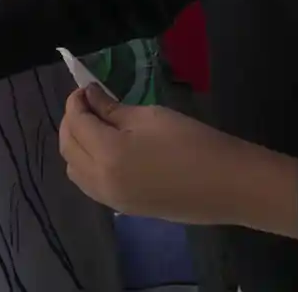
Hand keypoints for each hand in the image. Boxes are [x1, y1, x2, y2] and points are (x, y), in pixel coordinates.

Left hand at [58, 84, 297, 236]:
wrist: (229, 185)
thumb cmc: (192, 142)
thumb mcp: (150, 117)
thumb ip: (112, 109)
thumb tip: (89, 97)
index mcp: (107, 154)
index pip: (76, 123)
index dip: (77, 101)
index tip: (87, 87)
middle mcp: (101, 181)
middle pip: (68, 148)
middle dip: (72, 122)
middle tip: (89, 103)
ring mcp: (111, 200)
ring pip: (74, 170)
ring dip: (76, 145)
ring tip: (96, 125)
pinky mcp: (125, 209)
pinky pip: (90, 185)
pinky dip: (87, 165)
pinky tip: (105, 150)